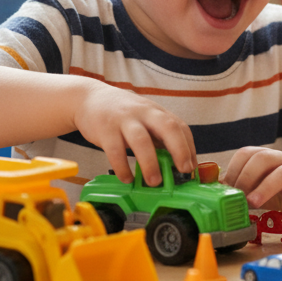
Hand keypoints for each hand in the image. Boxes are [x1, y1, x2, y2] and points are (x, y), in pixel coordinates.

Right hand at [73, 82, 195, 185]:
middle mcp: (144, 113)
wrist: (89, 98)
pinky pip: (115, 150)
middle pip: (168, 127)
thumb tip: (178, 164)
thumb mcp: (146, 119)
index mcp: (157, 112)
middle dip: (179, 150)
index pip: (181, 127)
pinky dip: (122, 167)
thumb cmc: (123, 114)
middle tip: (183, 171)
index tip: (192, 168)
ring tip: (154, 182)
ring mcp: (124, 120)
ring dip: (150, 163)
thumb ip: (160, 137)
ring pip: (141, 140)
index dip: (190, 148)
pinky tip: (127, 178)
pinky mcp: (105, 129)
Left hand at [223, 146, 281, 221]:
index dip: (234, 170)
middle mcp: (281, 160)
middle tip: (239, 197)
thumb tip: (211, 188)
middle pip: (263, 158)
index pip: (246, 154)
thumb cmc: (277, 191)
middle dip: (247, 177)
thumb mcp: (255, 187)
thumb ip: (236, 185)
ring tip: (254, 203)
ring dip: (266, 187)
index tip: (227, 189)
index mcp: (264, 156)